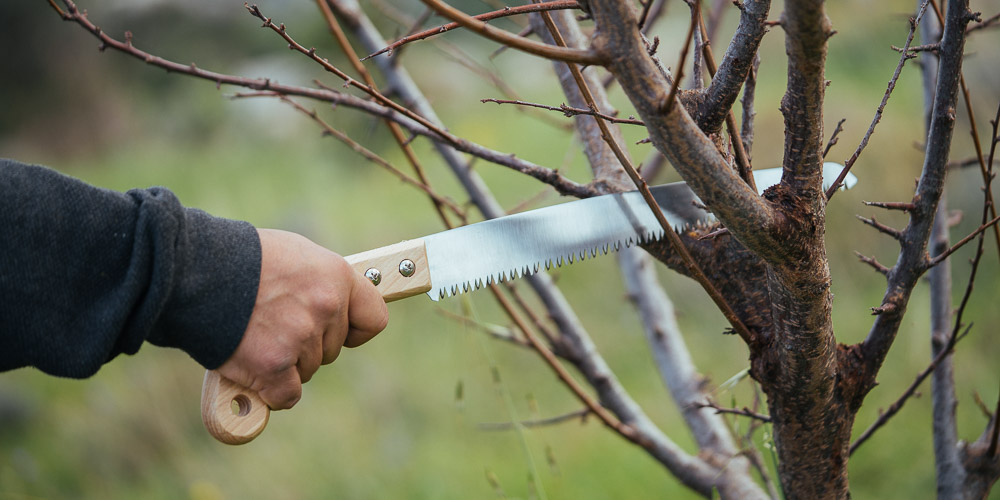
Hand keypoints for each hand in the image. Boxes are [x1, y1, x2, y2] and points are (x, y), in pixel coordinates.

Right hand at [216, 228, 387, 409]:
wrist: (195, 269)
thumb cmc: (241, 258)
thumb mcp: (294, 255)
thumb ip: (319, 282)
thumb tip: (333, 305)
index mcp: (336, 277)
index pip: (374, 318)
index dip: (356, 330)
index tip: (343, 333)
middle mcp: (326, 307)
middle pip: (333, 349)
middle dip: (308, 345)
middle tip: (274, 325)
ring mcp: (300, 338)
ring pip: (308, 371)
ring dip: (285, 364)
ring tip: (254, 335)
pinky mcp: (273, 366)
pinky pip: (286, 395)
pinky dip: (271, 392)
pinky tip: (254, 372)